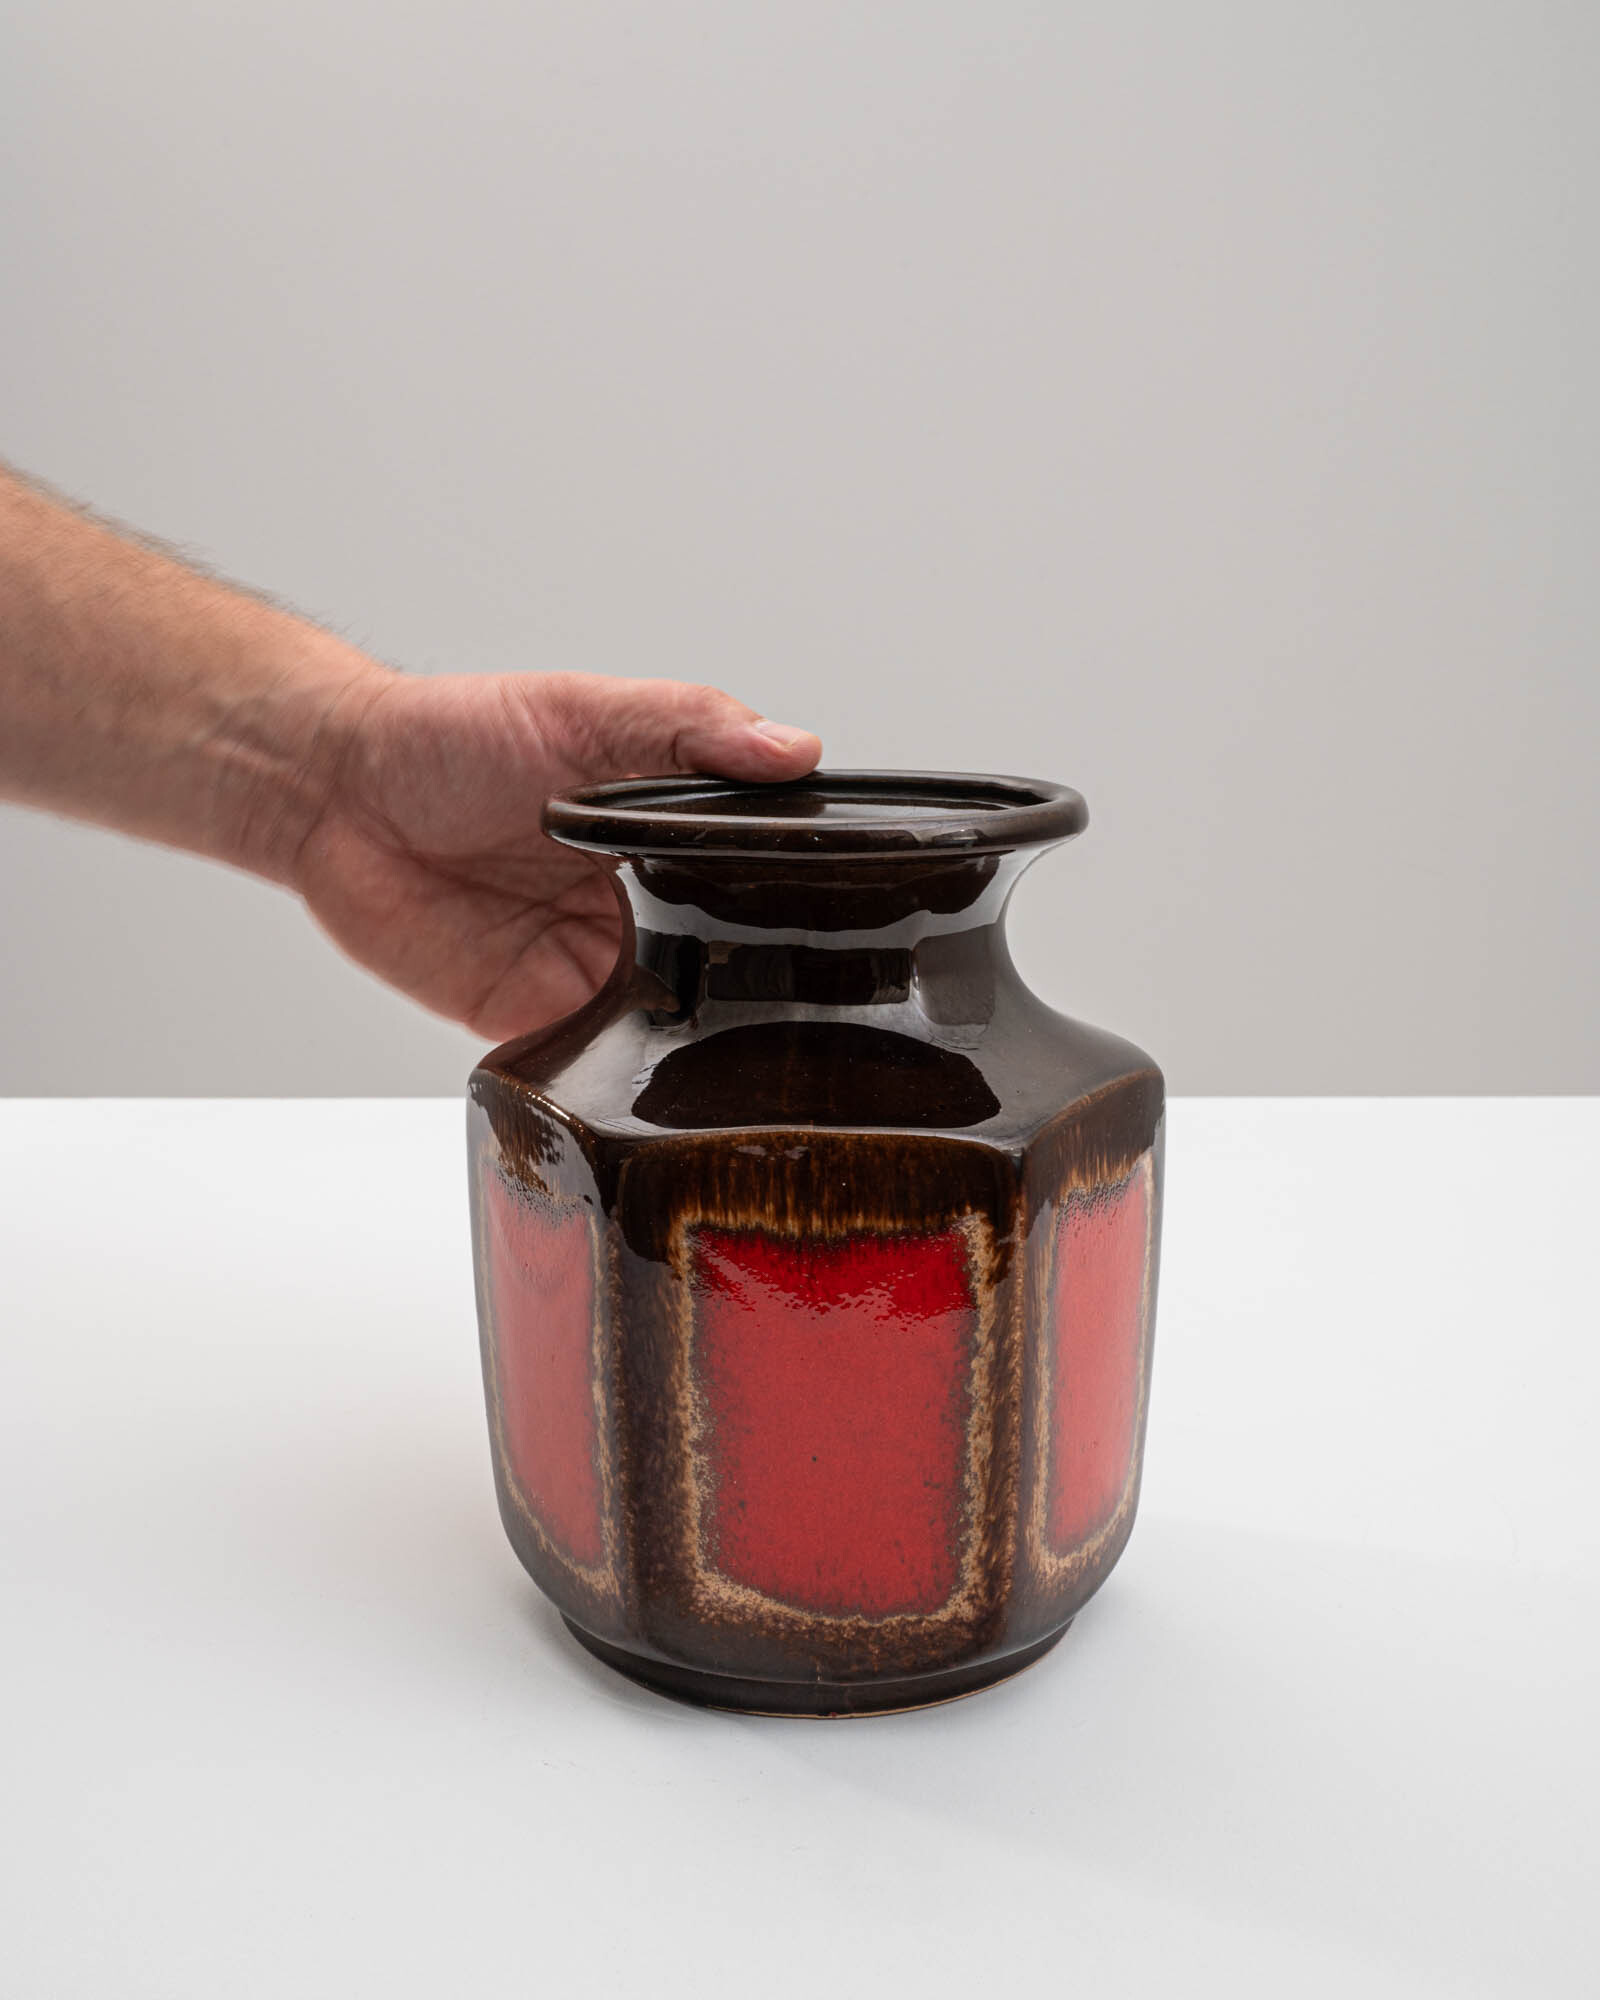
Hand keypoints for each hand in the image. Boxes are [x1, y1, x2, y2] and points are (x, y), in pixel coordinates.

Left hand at [294, 671, 820, 1038]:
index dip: (798, 903)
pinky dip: (613, 1071)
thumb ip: (688, 727)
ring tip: (718, 1031)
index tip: (845, 918)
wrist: (336, 792)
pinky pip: (591, 1064)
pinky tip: (636, 1063)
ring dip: (692, 1034)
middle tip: (794, 996)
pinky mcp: (534, 1021)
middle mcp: (638, 909)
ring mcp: (589, 969)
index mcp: (667, 836)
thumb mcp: (587, 710)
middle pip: (726, 963)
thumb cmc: (453, 736)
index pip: (758, 881)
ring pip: (671, 1025)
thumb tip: (791, 749)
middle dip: (754, 984)